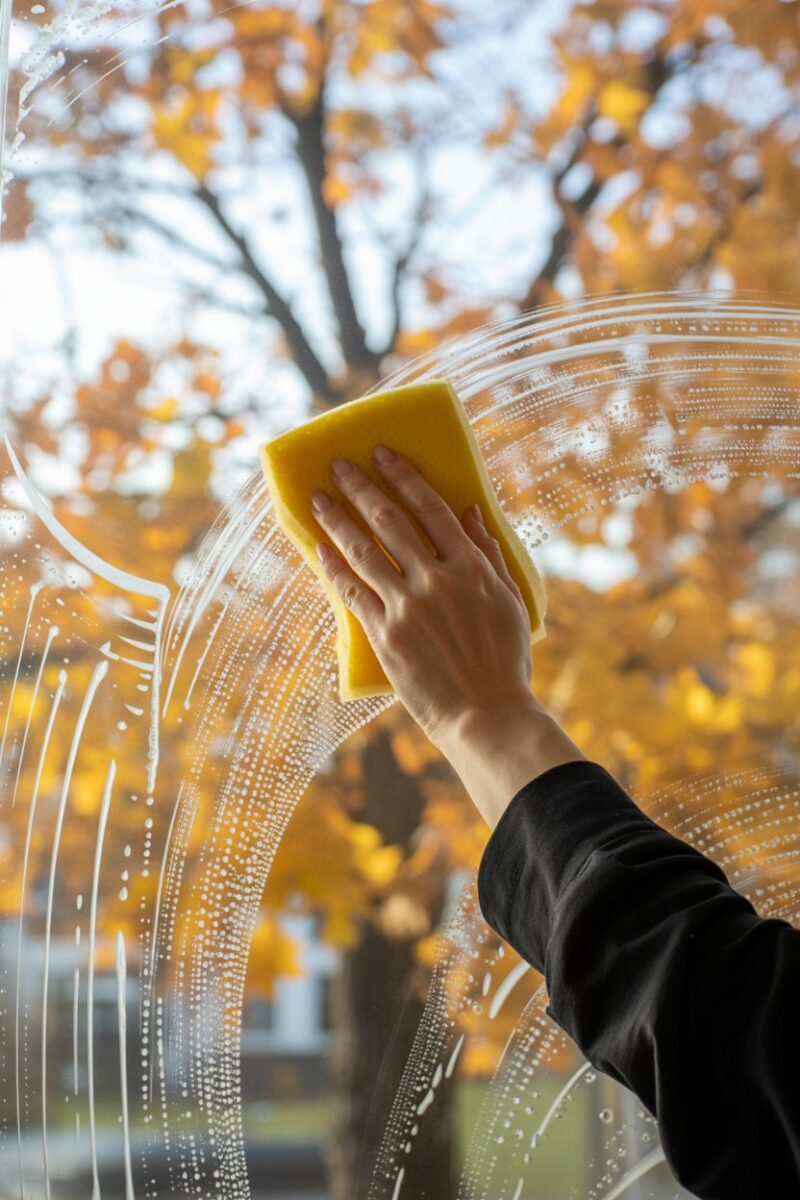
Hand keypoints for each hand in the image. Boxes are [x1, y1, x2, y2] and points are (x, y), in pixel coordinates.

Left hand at [310, 444, 535, 746]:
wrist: (486, 715)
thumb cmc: (505, 661)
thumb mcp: (510, 602)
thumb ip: (489, 554)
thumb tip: (469, 511)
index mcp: (471, 568)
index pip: (431, 508)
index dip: (404, 477)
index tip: (382, 453)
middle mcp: (437, 581)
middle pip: (390, 523)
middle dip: (361, 489)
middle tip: (339, 464)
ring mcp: (407, 608)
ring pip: (364, 552)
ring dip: (337, 521)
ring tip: (318, 499)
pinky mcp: (385, 636)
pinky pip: (352, 593)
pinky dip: (334, 568)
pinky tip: (319, 549)